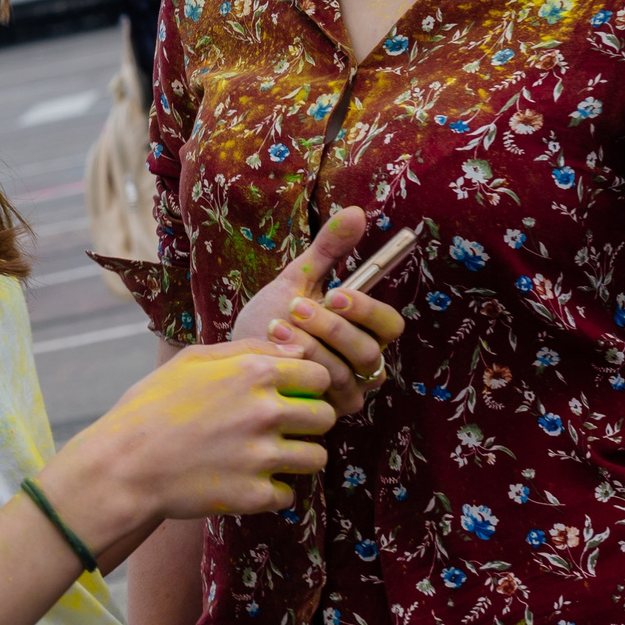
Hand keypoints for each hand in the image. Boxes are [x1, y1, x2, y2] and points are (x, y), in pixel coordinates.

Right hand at [50, 341, 335, 533]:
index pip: (320, 374)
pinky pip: (287, 494)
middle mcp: (265, 413)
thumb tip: (297, 349)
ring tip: (267, 456)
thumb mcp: (193, 360)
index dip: (309, 384)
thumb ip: (250, 348)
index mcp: (254, 373)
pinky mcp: (254, 495)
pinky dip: (271, 491)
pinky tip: (245, 481)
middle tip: (281, 427)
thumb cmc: (152, 406)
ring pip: (316, 458)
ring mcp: (262, 457)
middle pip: (326, 417)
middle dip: (308, 421)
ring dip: (297, 457)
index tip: (291, 393)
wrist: (123, 465)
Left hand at [227, 206, 405, 416]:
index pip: (389, 325)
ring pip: (344, 374)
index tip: (336, 293)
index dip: (367, 310)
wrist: (235, 355)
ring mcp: (344, 393)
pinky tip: (271, 351)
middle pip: (368, 352)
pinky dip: (296, 369)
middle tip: (297, 308)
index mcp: (365, 331)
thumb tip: (356, 211)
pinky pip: (320, 395)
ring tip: (276, 326)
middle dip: (332, 329)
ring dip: (308, 347)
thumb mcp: (298, 278)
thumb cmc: (270, 316)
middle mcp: (363, 365)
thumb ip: (329, 249)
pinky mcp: (321, 412)